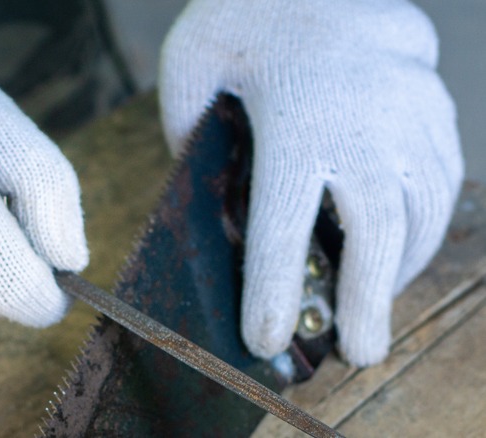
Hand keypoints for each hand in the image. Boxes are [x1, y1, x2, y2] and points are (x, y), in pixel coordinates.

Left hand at [160, 0, 462, 365]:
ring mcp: (410, 109)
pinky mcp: (433, 102)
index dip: (273, 291)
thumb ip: (192, 136)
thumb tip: (211, 197)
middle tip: (360, 353)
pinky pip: (444, 177)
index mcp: (293, 117)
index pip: (281, 226)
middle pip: (374, 232)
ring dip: (401, 269)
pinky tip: (402, 245)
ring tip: (378, 305)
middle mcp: (362, 120)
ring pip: (422, 211)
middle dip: (367, 303)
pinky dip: (427, 223)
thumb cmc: (243, 11)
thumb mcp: (192, 65)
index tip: (265, 340)